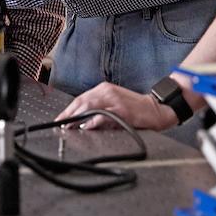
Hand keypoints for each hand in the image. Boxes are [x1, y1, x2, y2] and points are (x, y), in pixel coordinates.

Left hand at [55, 82, 178, 130]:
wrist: (157, 109)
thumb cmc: (135, 108)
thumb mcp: (114, 104)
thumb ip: (98, 109)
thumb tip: (81, 120)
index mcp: (104, 88)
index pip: (81, 98)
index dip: (68, 109)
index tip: (59, 119)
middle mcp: (107, 91)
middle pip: (82, 101)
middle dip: (69, 114)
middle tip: (60, 125)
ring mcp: (115, 100)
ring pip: (90, 106)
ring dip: (77, 117)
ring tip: (69, 126)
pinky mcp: (122, 110)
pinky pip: (104, 115)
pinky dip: (94, 120)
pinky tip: (87, 126)